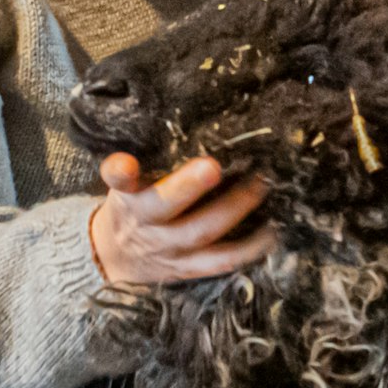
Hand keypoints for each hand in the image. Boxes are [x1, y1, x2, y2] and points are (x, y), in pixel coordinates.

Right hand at [91, 151, 273, 287]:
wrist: (115, 259)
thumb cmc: (133, 207)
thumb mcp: (128, 184)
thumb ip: (147, 161)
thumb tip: (192, 120)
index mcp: (127, 195)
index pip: (116, 179)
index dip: (120, 171)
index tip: (126, 164)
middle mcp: (145, 222)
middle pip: (163, 206)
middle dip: (188, 186)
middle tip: (212, 166)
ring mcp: (168, 249)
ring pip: (200, 232)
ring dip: (233, 209)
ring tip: (259, 186)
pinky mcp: (188, 268)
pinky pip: (221, 261)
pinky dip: (249, 249)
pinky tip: (271, 232)